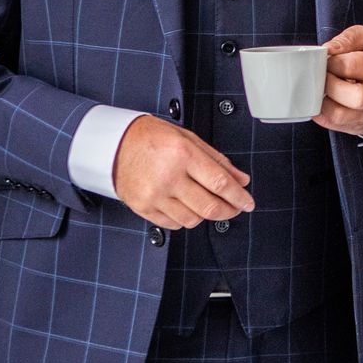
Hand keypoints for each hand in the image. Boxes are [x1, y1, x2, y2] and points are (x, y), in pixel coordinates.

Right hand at [114, 115, 253, 229]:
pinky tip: (187, 207)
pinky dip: (185, 219)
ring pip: (192, 220)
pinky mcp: (143, 208)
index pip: (220, 183)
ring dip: (206, 216)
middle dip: (229, 211)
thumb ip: (217, 160)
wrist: (115, 145)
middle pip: (209, 207)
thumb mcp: (189, 139)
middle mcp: (168, 176)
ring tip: (208, 204)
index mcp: (183, 154)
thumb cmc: (152, 138)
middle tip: (235, 208)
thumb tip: (240, 180)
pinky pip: (173, 224)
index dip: (239, 197)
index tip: (247, 202)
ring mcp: (154, 195)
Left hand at [317, 24, 362, 136]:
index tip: (327, 60)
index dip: (330, 62)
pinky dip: (321, 113)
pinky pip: (332, 124)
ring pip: (339, 115)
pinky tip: (322, 101)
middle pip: (353, 96)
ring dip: (323, 101)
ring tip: (322, 89)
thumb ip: (348, 39)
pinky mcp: (356, 127)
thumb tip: (328, 49)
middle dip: (329, 84)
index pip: (349, 65)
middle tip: (324, 76)